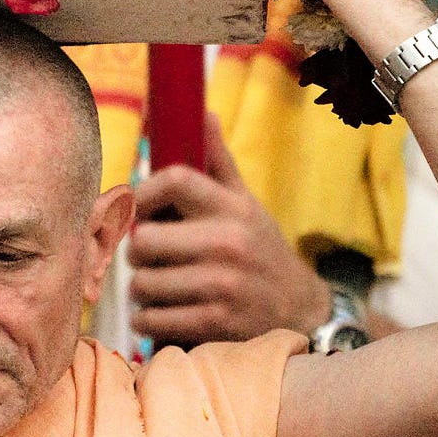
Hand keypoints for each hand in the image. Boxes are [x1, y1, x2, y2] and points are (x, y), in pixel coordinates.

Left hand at [126, 115, 329, 346]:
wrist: (300, 309)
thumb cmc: (260, 249)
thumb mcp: (246, 203)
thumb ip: (218, 162)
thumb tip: (204, 113)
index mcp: (231, 207)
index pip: (174, 180)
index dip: (143, 192)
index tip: (139, 208)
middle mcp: (227, 243)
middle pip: (143, 239)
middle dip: (137, 251)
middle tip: (147, 256)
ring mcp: (222, 285)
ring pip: (142, 283)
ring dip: (140, 289)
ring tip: (157, 287)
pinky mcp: (216, 323)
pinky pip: (152, 318)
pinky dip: (147, 319)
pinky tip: (160, 313)